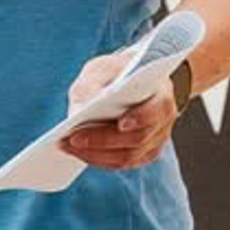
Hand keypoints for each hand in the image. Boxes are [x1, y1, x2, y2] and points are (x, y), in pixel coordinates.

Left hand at [61, 44, 182, 170]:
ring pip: (128, 157)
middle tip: (72, 139)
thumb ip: (93, 85)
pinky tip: (76, 152)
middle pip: (138, 139)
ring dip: (95, 154)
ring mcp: (155, 140)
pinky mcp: (143, 153)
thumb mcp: (103, 68)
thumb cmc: (116, 72)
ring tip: (67, 146)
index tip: (121, 123)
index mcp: (161, 94)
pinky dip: (97, 159)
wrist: (130, 80)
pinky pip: (121, 162)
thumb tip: (78, 111)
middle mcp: (163, 121)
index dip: (141, 118)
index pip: (156, 110)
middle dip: (102, 140)